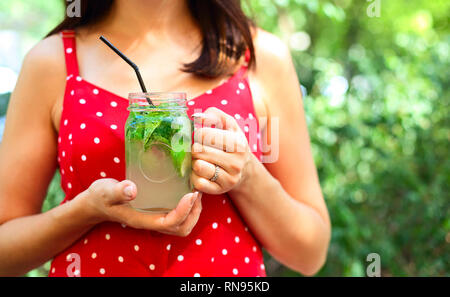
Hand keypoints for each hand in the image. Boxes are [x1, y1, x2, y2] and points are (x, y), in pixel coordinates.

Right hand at [83, 178, 201, 236]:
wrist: (96, 203)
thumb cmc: (101, 197)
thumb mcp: (106, 191)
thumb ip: (118, 191)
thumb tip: (132, 190)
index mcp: (142, 220)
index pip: (169, 223)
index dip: (184, 211)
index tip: (190, 193)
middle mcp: (151, 222)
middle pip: (181, 229)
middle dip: (193, 213)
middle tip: (197, 193)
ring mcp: (154, 220)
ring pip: (182, 226)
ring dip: (193, 212)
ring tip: (196, 193)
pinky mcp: (157, 214)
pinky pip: (178, 217)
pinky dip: (188, 208)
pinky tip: (187, 191)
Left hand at [191, 107, 252, 194]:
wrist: (244, 169)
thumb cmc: (232, 143)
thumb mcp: (229, 125)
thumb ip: (214, 114)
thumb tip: (198, 117)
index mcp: (238, 144)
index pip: (204, 134)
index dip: (199, 134)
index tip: (204, 137)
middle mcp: (236, 162)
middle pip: (199, 150)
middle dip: (196, 148)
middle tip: (201, 149)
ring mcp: (229, 178)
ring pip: (198, 166)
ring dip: (194, 162)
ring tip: (201, 160)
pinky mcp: (220, 190)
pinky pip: (198, 182)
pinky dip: (195, 176)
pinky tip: (201, 173)